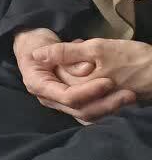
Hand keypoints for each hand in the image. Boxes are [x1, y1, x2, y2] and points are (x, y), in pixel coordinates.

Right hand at [14, 28, 135, 122]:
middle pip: (80, 110)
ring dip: (110, 108)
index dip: (89, 91)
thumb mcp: (50, 44)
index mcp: (39, 85)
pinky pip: (90, 112)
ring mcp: (59, 104)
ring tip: (128, 97)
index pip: (68, 96)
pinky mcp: (70, 104)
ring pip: (87, 115)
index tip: (109, 81)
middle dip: (106, 104)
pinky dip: (105, 109)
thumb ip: (67, 55)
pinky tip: (119, 102)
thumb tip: (87, 68)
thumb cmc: (38, 44)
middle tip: (128, 94)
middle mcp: (48, 99)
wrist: (32, 47)